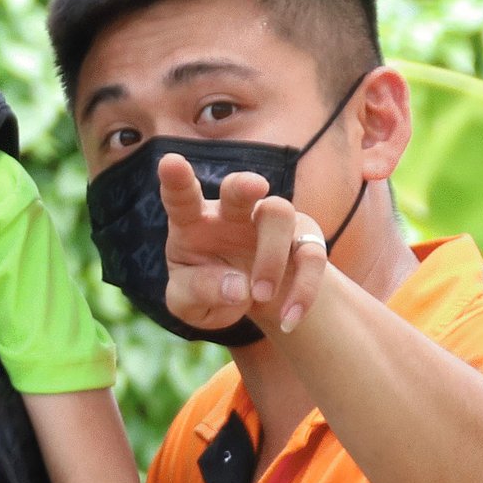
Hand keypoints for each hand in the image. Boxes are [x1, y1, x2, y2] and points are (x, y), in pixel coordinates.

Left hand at [157, 153, 334, 341]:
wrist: (254, 302)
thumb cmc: (208, 292)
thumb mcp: (188, 304)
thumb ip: (198, 292)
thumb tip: (238, 286)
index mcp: (194, 222)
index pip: (182, 197)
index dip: (176, 180)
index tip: (170, 162)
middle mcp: (232, 214)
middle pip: (239, 189)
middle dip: (244, 184)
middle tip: (254, 186)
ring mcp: (270, 223)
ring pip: (280, 214)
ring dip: (272, 257)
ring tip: (260, 297)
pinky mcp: (303, 240)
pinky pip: (312, 255)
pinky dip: (303, 290)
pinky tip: (289, 320)